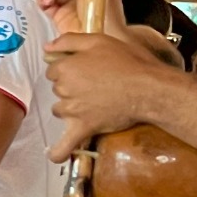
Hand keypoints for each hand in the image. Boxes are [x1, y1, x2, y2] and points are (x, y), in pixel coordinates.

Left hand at [44, 31, 164, 160]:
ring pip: (61, 110)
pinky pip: (66, 144)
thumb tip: (47, 48)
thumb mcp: (98, 40)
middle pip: (58, 89)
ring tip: (94, 103)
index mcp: (65, 68)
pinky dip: (59, 151)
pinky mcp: (85, 127)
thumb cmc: (128, 62)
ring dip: (71, 108)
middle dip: (72, 86)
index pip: (54, 70)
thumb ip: (69, 41)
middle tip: (96, 83)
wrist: (149, 87)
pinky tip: (56, 156)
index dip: (69, 68)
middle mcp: (65, 89)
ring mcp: (73, 110)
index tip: (85, 69)